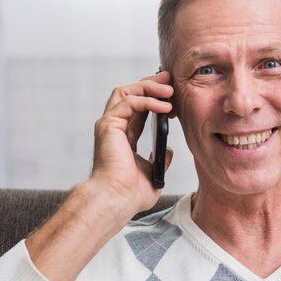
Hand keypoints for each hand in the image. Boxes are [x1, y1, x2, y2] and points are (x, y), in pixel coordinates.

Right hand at [25, 71, 173, 280]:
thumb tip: (168, 150)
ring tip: (170, 91)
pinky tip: (164, 107)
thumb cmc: (130, 194)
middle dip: (151, 83)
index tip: (173, 94)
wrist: (117, 200)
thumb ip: (160, 159)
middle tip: (170, 79)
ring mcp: (109, 124)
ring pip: (126, 91)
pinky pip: (129, 102)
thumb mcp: (153, 174)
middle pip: (130, 93)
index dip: (155, 97)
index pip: (139, 108)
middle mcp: (114, 127)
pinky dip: (147, 100)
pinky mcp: (108, 125)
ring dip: (149, 87)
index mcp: (124, 137)